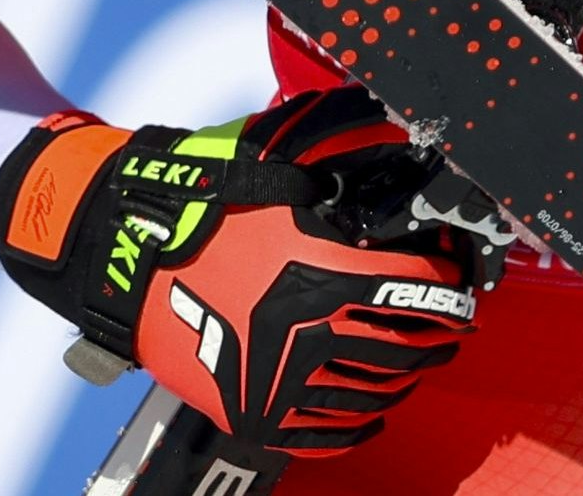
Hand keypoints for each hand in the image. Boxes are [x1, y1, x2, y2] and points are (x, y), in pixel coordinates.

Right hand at [0, 86, 482, 453]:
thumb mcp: (282, 159)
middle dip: (441, 329)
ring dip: (407, 372)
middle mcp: (311, 336)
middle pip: (412, 347)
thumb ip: (351, 151)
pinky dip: (364, 421)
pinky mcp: (256, 416)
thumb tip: (410, 148)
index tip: (462, 274)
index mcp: (327, 271)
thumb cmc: (201, 197)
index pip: (425, 289)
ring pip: (380, 392)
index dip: (453, 280)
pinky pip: (334, 434)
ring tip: (414, 352)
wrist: (120, 252)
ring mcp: (282, 385)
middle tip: (450, 316)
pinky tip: (374, 404)